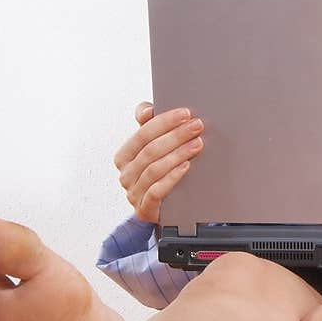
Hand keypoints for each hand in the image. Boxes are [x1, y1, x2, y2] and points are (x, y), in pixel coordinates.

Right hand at [113, 102, 203, 224]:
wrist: (161, 209)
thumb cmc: (158, 172)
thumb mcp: (152, 148)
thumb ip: (148, 125)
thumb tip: (147, 110)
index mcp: (124, 156)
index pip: (142, 134)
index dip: (164, 122)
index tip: (185, 113)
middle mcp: (125, 174)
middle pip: (150, 150)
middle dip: (176, 136)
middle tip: (196, 126)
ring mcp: (133, 193)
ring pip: (154, 169)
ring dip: (177, 154)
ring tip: (197, 144)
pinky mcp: (144, 209)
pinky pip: (156, 191)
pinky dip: (172, 177)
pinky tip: (186, 166)